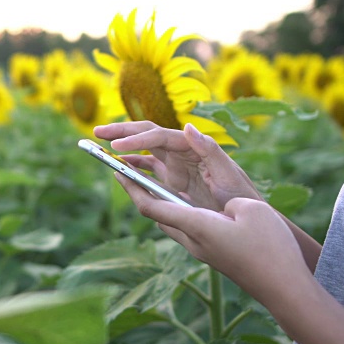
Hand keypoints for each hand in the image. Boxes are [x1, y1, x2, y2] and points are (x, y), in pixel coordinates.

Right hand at [94, 121, 260, 210]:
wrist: (247, 216)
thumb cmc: (241, 194)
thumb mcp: (229, 173)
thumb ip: (209, 149)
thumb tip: (188, 127)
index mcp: (193, 146)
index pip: (159, 136)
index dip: (136, 139)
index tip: (116, 148)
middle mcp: (181, 151)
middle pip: (146, 134)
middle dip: (121, 131)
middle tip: (97, 133)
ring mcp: (175, 165)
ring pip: (143, 149)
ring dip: (123, 147)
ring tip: (100, 147)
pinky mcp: (172, 179)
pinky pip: (147, 168)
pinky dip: (131, 165)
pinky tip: (118, 167)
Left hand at [113, 172, 309, 302]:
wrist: (285, 288)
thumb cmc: (270, 248)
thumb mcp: (250, 210)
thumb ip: (227, 201)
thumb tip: (220, 207)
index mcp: (196, 225)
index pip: (152, 205)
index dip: (132, 188)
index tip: (116, 171)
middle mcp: (192, 240)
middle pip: (156, 214)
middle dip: (140, 192)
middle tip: (129, 172)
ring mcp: (200, 250)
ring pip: (170, 222)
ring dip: (158, 202)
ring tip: (152, 183)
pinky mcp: (210, 254)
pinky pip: (185, 229)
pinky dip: (177, 212)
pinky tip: (186, 203)